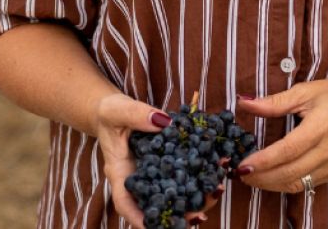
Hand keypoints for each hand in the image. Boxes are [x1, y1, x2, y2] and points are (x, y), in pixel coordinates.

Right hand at [94, 93, 227, 225]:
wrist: (113, 110)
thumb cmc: (109, 113)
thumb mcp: (117, 111)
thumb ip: (136, 115)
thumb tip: (164, 121)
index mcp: (120, 172)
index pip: (125, 202)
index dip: (140, 219)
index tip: (156, 227)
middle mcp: (137, 178)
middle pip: (155, 205)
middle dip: (179, 213)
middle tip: (201, 214)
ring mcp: (152, 173)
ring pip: (172, 192)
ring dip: (194, 195)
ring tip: (217, 190)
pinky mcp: (164, 164)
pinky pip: (181, 173)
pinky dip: (198, 173)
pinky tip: (216, 167)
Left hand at [233, 77, 327, 195]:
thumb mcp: (307, 91)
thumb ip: (275, 101)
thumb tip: (244, 103)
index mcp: (322, 126)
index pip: (287, 151)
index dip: (263, 161)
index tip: (242, 164)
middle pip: (290, 172)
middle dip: (262, 177)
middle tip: (240, 174)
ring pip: (299, 183)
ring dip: (272, 184)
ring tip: (252, 178)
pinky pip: (309, 184)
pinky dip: (288, 183)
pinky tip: (273, 177)